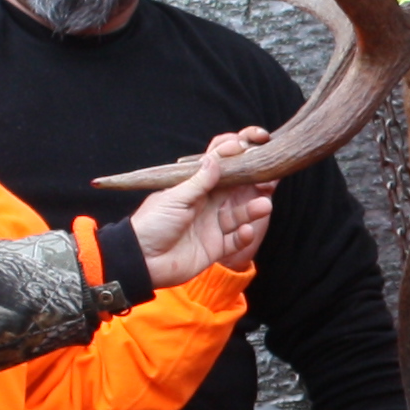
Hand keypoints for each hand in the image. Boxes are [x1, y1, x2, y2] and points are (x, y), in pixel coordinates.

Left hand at [126, 130, 279, 285]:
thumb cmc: (152, 223)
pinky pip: (234, 241)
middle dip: (251, 185)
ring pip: (239, 215)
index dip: (234, 161)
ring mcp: (212, 227)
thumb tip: (216, 158)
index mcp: (194, 189)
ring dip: (252, 211)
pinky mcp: (215, 248)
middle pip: (235, 192)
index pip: (219, 171)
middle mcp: (206, 206)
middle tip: (268, 179)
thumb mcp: (175, 198)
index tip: (249, 149)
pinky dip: (242, 236)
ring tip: (265, 206)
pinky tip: (245, 231)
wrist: (141, 260)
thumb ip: (199, 181)